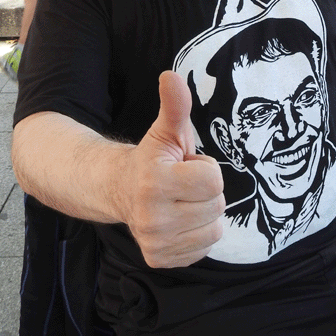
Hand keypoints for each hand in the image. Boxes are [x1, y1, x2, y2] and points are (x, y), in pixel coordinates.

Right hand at [125, 71, 224, 267]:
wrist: (118, 191)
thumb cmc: (151, 159)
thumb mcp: (165, 131)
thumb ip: (175, 105)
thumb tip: (172, 75)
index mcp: (154, 182)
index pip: (213, 180)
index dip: (205, 168)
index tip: (186, 166)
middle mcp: (152, 217)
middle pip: (217, 205)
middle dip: (206, 192)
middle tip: (183, 185)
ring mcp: (155, 242)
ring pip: (214, 230)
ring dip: (204, 214)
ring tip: (182, 202)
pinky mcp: (159, 259)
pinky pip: (204, 249)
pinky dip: (197, 234)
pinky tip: (179, 221)